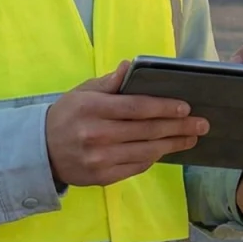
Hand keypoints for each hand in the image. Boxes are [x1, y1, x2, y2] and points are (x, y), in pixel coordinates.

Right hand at [45, 61, 207, 187]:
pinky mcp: (103, 177)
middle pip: (146, 130)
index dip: (163, 107)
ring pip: (146, 151)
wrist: (41, 151)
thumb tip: (130, 65)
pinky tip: (166, 149)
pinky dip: (154, 157)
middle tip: (201, 124)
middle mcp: (97, 134)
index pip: (136, 107)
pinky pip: (136, 167)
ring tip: (191, 138)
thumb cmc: (67, 115)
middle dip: (178, 127)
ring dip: (172, 144)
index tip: (185, 107)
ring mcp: (100, 158)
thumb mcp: (82, 92)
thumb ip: (109, 82)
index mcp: (92, 108)